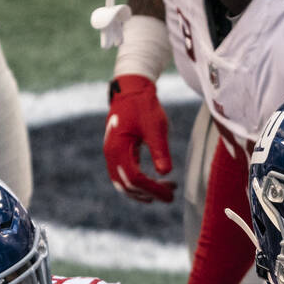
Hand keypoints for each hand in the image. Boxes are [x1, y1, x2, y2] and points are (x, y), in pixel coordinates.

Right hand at [104, 74, 174, 202]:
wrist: (131, 89)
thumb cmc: (144, 106)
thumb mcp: (155, 127)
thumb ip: (159, 150)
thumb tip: (165, 173)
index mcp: (118, 148)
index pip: (135, 179)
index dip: (153, 189)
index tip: (171, 193)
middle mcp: (111, 154)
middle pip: (127, 185)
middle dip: (150, 193)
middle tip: (172, 192)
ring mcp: (112, 154)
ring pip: (123, 183)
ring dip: (143, 191)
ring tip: (165, 190)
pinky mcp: (117, 152)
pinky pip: (124, 175)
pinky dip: (138, 184)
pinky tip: (154, 184)